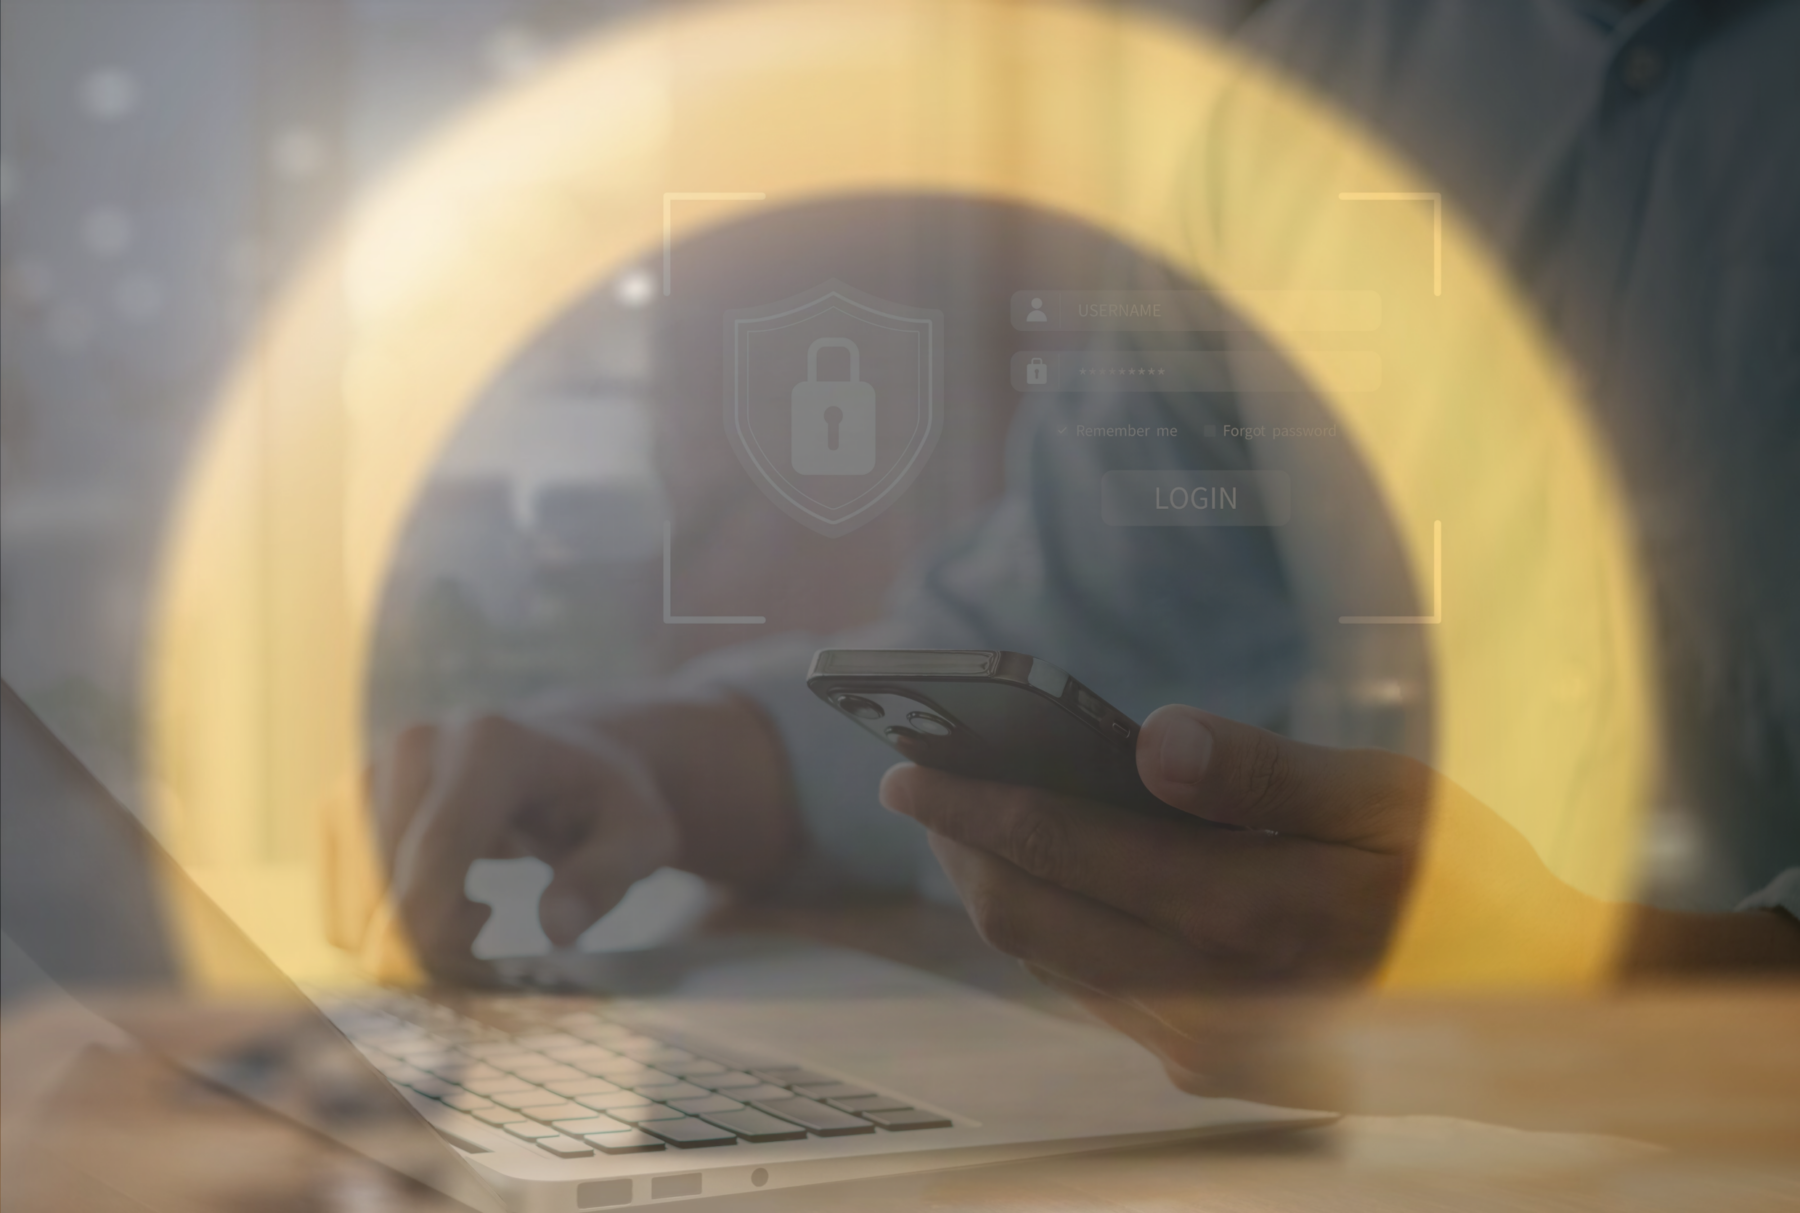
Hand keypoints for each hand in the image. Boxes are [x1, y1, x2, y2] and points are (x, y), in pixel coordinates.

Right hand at [359, 693, 798, 979]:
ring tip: (481, 910)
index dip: (444, 932)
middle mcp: (415, 743)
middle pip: (389, 888)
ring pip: (356, 909)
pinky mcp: (340, 805)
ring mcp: (367, 770)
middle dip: (437, 944)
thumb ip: (607, 877)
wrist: (561, 757)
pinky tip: (441, 903)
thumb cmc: (605, 804)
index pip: (436, 855)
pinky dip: (383, 932)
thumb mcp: (641, 835)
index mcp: (489, 743)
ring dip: (410, 941)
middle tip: (501, 937)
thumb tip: (557, 929)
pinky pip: (339, 910)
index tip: (490, 958)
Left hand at [879, 704, 1435, 1106]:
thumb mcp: (1387, 798)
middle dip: (962, 846)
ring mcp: (1204, 1047)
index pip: (1064, 852)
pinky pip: (1095, 992)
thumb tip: (1147, 739)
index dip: (975, 803)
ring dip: (999, 888)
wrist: (1531, 1009)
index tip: (907, 765)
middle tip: (919, 785)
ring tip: (968, 820)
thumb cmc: (1459, 878)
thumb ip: (1263, 770)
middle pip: (1028, 920)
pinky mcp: (1210, 1067)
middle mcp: (1210, 1001)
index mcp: (1253, 915)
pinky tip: (1047, 878)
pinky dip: (1052, 929)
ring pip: (1052, 963)